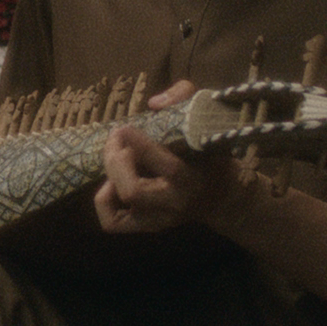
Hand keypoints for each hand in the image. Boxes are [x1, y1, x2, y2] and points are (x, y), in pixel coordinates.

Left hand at [94, 81, 253, 234]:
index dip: (138, 145)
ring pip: (120, 203)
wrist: (222, 197)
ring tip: (116, 156)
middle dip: (116, 160)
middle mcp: (175, 203)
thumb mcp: (205, 121)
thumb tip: (154, 104)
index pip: (166, 167)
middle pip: (133, 190)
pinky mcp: (146, 226)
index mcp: (193, 178)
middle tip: (115, 138)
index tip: (125, 128)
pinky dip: (104, 199)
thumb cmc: (211, 155)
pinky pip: (113, 222)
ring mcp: (159, 219)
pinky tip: (113, 182)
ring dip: (110, 175)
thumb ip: (183, 99)